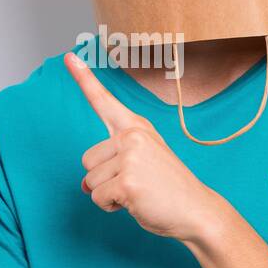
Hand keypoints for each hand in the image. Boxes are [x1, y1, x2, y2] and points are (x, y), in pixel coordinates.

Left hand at [65, 52, 228, 242]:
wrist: (196, 210)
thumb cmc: (169, 188)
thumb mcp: (145, 162)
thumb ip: (114, 163)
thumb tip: (84, 185)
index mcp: (137, 128)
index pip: (104, 101)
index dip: (84, 79)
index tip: (70, 57)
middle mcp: (132, 136)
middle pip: (87, 160)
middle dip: (103, 180)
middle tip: (135, 184)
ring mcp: (130, 157)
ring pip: (90, 182)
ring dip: (108, 195)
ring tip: (138, 194)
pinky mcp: (127, 181)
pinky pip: (98, 198)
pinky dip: (111, 207)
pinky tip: (135, 203)